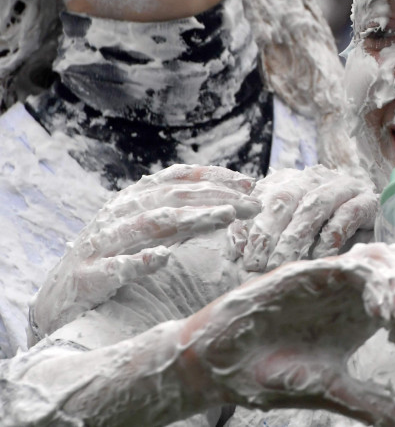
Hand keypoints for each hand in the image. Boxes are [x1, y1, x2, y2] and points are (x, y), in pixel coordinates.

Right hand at [31, 165, 258, 339]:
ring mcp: (102, 243)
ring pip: (152, 224)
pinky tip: (164, 259)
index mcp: (134, 199)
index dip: (214, 176)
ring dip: (191, 218)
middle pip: (173, 197)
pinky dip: (140, 260)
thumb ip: (179, 214)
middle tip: (253, 204)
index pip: (178, 177)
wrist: (59, 299)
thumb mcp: (145, 230)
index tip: (251, 182)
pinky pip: (117, 266)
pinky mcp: (89, 275)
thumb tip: (229, 200)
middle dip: (217, 197)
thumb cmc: (111, 260)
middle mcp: (118, 214)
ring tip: (225, 217)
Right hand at [179, 244, 394, 424]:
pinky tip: (383, 312)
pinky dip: (371, 283)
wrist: (219, 366)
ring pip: (382, 262)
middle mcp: (351, 291)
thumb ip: (369, 402)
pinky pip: (348, 265)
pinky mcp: (307, 274)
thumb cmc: (271, 375)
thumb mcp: (330, 390)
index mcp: (363, 313)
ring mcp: (330, 279)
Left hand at [242, 165, 377, 271]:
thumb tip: (235, 248)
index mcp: (291, 180)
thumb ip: (263, 234)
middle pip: (286, 197)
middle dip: (268, 232)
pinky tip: (319, 258)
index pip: (264, 196)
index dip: (250, 223)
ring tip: (282, 264)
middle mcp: (315, 177)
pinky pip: (347, 214)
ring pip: (314, 204)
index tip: (240, 254)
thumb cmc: (323, 235)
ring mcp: (344, 186)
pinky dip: (330, 236)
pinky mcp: (368, 200)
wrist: (381, 222)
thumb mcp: (289, 232)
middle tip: (256, 265)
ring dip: (295, 236)